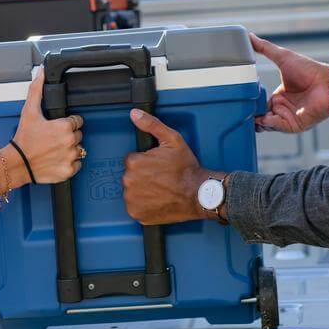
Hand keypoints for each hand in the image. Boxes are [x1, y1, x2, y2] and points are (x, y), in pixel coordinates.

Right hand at [12, 68, 84, 184]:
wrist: (16, 164)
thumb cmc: (23, 138)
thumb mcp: (29, 111)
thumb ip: (37, 89)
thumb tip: (41, 71)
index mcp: (65, 126)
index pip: (77, 121)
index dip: (67, 123)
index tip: (57, 127)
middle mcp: (70, 141)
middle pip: (78, 135)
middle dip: (68, 136)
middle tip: (53, 138)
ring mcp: (70, 157)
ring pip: (78, 149)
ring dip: (69, 149)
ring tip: (54, 149)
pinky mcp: (69, 171)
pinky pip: (78, 164)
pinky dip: (69, 163)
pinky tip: (57, 159)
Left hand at [122, 109, 208, 224]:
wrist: (199, 194)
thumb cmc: (186, 169)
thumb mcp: (173, 140)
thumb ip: (151, 124)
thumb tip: (135, 114)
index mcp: (134, 163)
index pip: (132, 160)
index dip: (146, 162)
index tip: (158, 166)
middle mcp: (129, 181)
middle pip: (131, 176)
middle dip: (143, 176)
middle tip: (161, 178)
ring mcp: (132, 200)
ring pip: (132, 191)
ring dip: (142, 190)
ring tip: (161, 189)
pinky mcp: (137, 214)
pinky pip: (135, 207)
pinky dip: (144, 205)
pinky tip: (158, 200)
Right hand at [250, 32, 328, 133]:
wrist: (327, 83)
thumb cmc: (309, 70)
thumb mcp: (282, 56)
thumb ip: (264, 48)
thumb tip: (249, 36)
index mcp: (279, 96)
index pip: (259, 103)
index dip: (250, 102)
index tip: (240, 99)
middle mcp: (282, 108)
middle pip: (260, 116)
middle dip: (251, 115)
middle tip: (241, 110)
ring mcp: (288, 117)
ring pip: (266, 124)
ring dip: (258, 121)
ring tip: (251, 115)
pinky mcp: (294, 125)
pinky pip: (277, 127)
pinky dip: (269, 124)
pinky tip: (263, 118)